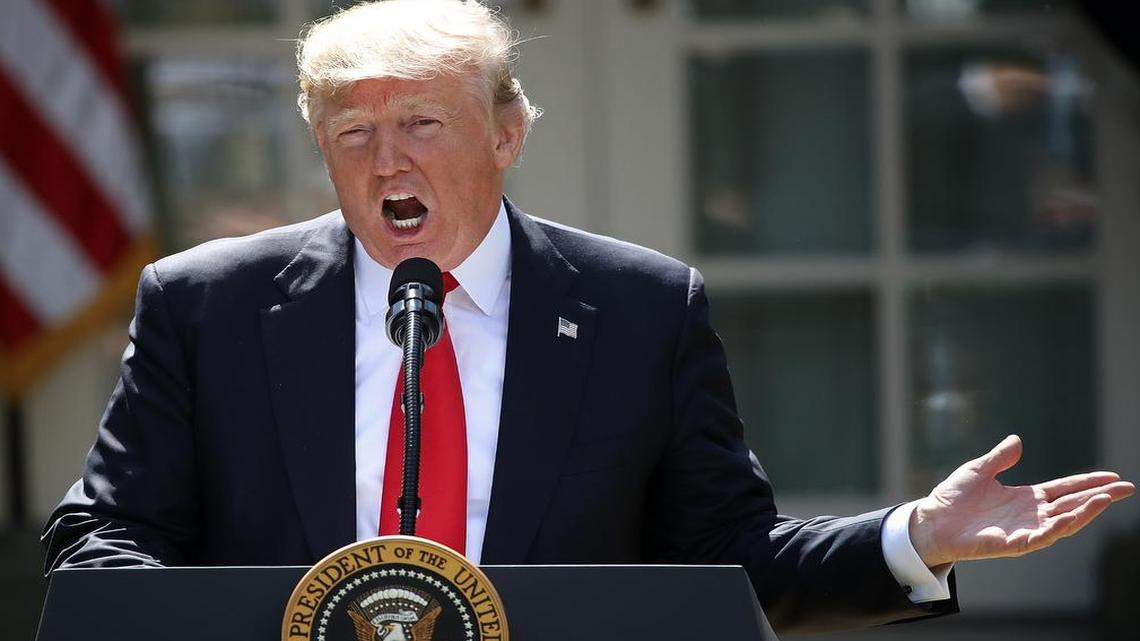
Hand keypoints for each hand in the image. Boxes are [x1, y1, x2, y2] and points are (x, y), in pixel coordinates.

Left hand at [909, 434, 1134, 568]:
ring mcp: (1025, 530)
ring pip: (1065, 521)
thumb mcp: (979, 470)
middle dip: (1100, 497)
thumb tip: (1017, 440)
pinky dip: (1062, 526)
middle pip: (1073, 505)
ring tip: (1107, 498)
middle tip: (1126, 488)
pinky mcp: (1015, 543)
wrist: (931, 520)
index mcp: (1025, 498)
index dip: (1088, 483)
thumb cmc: (952, 498)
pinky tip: (1077, 516)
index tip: (1112, 477)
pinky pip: (1044, 536)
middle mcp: (1030, 514)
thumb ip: (1000, 458)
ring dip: (1087, 511)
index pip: (1064, 489)